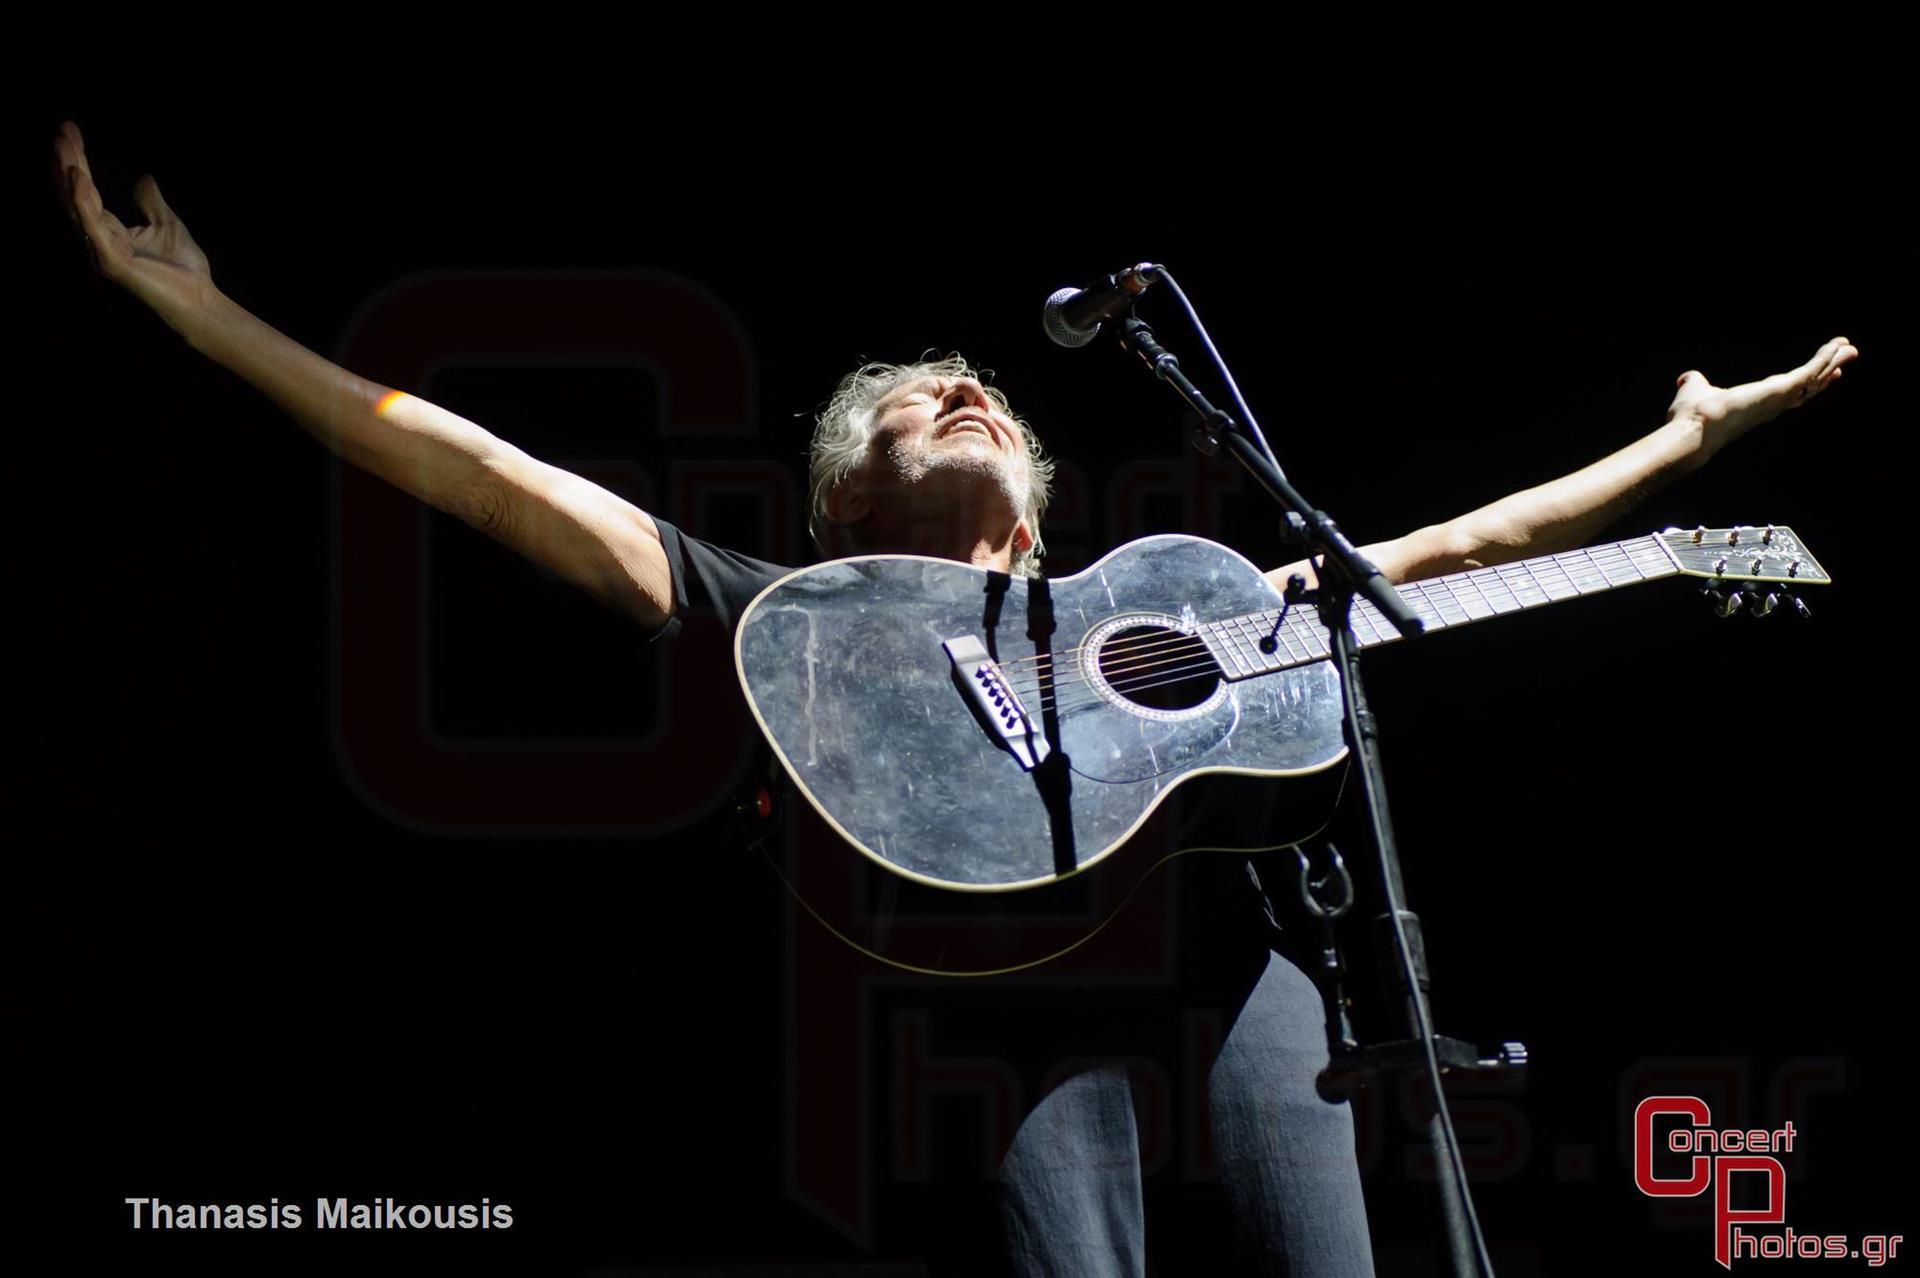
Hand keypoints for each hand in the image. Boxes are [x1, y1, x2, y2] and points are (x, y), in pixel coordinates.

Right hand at [53, 120, 217, 334]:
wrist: (200, 301)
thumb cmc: (184, 269)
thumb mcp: (168, 223)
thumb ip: (151, 202)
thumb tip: (143, 178)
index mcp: (110, 231)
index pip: (86, 191)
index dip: (77, 163)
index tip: (70, 132)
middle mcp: (99, 240)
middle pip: (76, 196)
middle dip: (67, 163)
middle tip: (61, 131)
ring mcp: (102, 252)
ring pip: (79, 207)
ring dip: (69, 175)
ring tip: (63, 145)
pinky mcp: (112, 263)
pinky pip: (94, 227)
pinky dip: (85, 202)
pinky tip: (79, 178)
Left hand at [1665, 336, 1859, 458]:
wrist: (1692, 427)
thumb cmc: (1691, 417)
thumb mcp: (1694, 391)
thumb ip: (1694, 383)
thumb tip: (1686, 378)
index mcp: (1758, 406)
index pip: (1790, 394)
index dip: (1808, 384)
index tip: (1824, 375)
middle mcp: (1773, 405)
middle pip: (1809, 387)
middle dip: (1828, 372)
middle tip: (1848, 356)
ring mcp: (1779, 399)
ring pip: (1814, 379)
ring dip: (1832, 362)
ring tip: (1850, 348)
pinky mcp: (1780, 390)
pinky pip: (1809, 372)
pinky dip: (1824, 359)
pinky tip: (1836, 346)